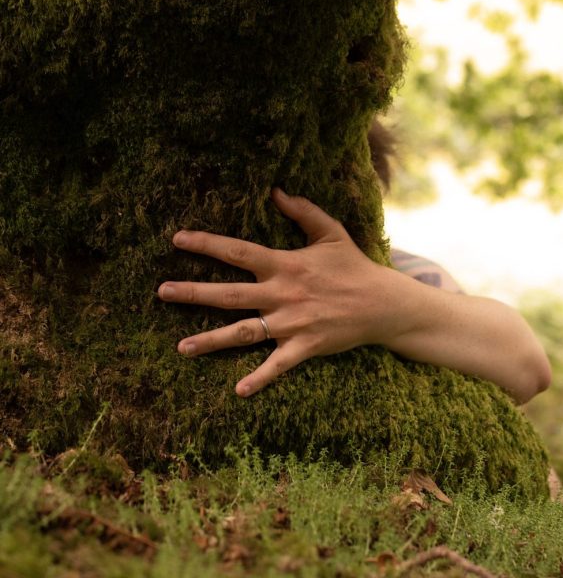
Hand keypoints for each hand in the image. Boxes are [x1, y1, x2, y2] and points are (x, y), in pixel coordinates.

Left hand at [157, 188, 394, 396]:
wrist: (382, 302)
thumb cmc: (353, 265)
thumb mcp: (330, 231)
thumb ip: (302, 210)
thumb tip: (275, 190)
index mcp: (285, 264)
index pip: (238, 252)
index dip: (207, 244)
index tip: (177, 240)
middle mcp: (282, 294)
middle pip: (229, 294)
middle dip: (193, 293)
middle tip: (161, 292)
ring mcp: (291, 323)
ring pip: (244, 332)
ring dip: (211, 341)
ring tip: (181, 348)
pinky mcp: (304, 347)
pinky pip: (277, 366)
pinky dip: (259, 378)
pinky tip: (237, 390)